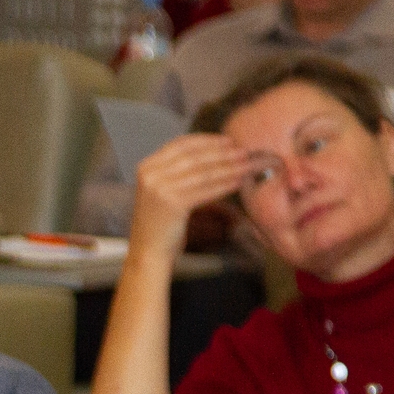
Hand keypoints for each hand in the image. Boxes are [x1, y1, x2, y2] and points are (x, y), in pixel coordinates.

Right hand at [128, 134, 251, 255]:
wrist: (147, 253)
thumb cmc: (160, 225)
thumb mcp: (164, 191)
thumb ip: (179, 173)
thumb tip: (214, 155)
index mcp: (147, 167)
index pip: (180, 144)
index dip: (207, 140)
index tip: (227, 141)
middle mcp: (150, 175)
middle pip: (194, 156)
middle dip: (222, 152)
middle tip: (244, 151)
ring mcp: (159, 188)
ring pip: (203, 172)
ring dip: (228, 167)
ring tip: (247, 165)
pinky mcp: (172, 203)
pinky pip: (205, 189)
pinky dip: (224, 184)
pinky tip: (238, 182)